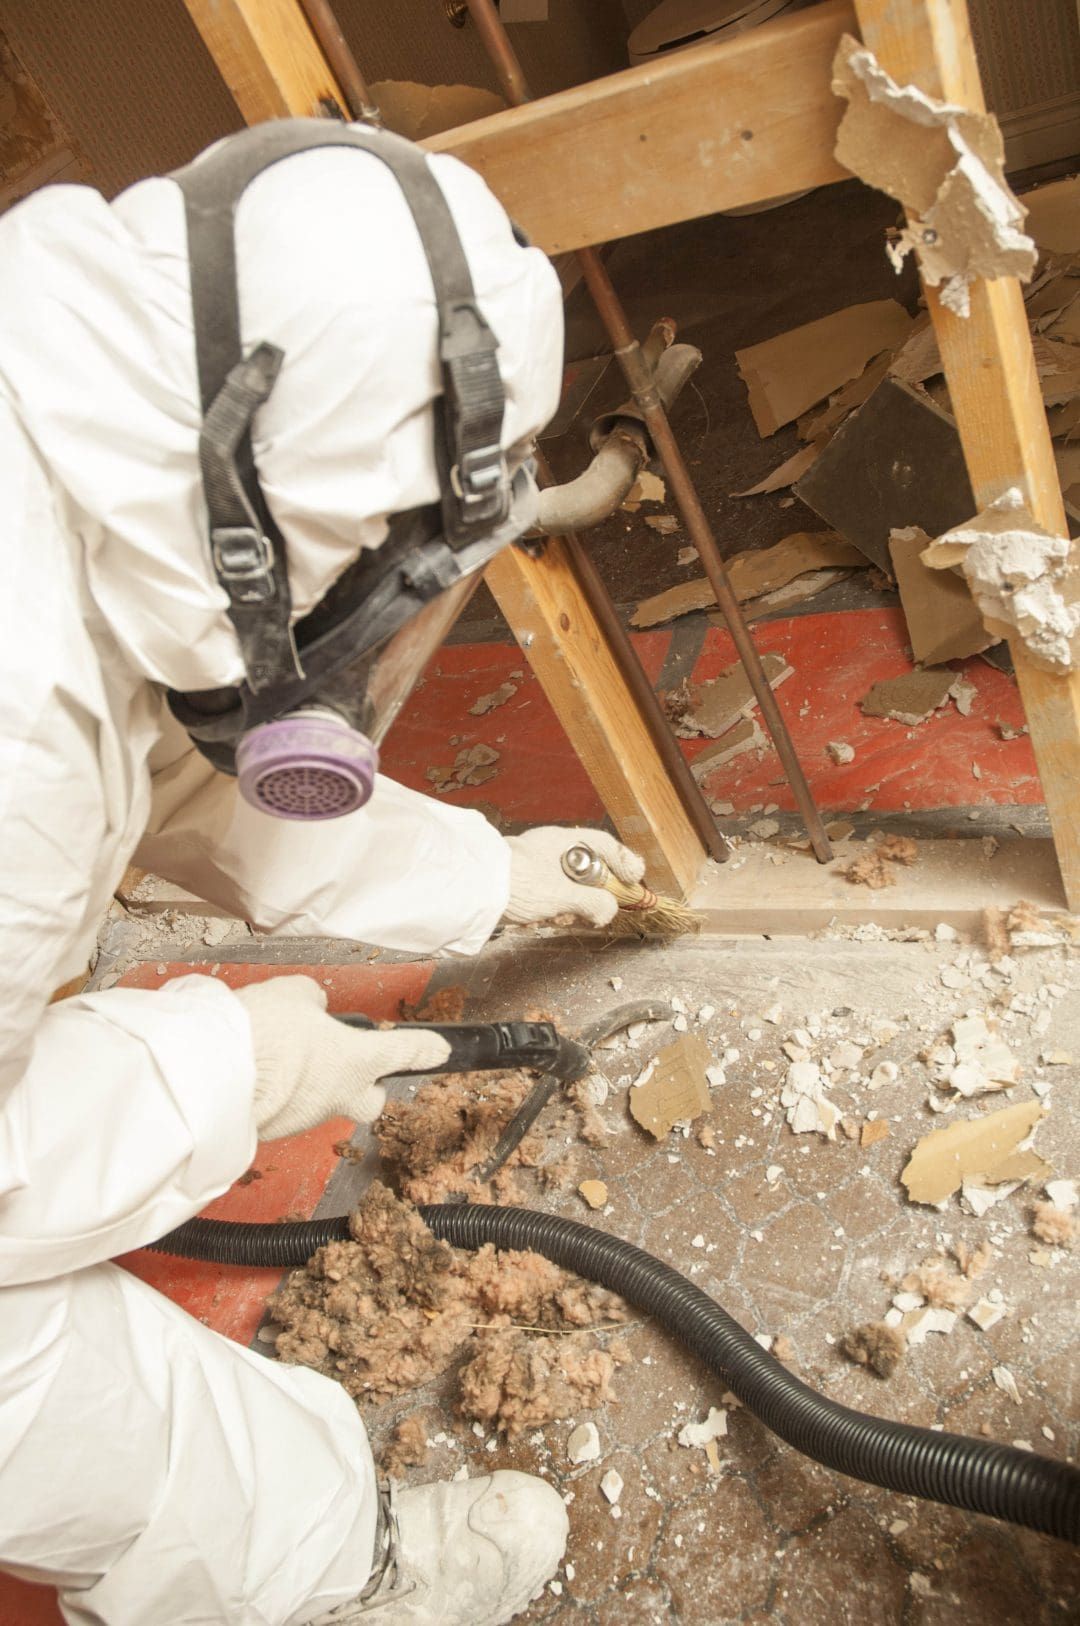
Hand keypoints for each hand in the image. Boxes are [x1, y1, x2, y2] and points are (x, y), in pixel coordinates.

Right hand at [235, 976, 450, 1139]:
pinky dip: (277, 1095)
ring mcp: (306, 1118)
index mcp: (356, 1058)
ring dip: (309, 1084)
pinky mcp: (274, 1132)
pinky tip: (256, 1074)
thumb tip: (313, 1009)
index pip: (403, 1052)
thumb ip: (311, 1003)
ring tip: (278, 1056)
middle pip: (370, 1102)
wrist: (215, 1076)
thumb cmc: (262, 1030)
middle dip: (366, 1088)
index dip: (425, 1049)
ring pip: (322, 1104)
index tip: (441, 1051)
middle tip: (347, 1067)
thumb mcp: (292, 995)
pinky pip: (286, 1111)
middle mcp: (338, 1095)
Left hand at [502, 826, 644, 926]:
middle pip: (587, 869)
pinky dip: (552, 911)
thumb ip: (592, 902)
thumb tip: (609, 910)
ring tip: (560, 918)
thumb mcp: (562, 895)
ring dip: (570, 907)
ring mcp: (536, 867)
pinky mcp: (524, 884)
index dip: (623, 861)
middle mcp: (551, 850)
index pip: (603, 844)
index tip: (634, 879)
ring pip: (568, 887)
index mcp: (562, 842)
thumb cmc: (516, 884)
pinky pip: (550, 897)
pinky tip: (542, 920)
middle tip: (598, 910)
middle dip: (594, 894)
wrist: (472, 892)